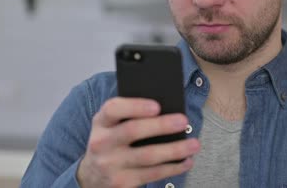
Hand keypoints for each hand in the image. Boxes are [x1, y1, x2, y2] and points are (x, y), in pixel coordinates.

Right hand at [76, 97, 199, 187]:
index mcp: (101, 122)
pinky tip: (186, 161)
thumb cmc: (111, 141)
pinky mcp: (122, 183)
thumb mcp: (111, 125)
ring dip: (174, 150)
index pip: (113, 109)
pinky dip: (173, 168)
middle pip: (132, 131)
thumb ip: (130, 115)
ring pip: (147, 156)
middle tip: (183, 121)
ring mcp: (110, 165)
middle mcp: (101, 143)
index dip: (135, 106)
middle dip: (161, 125)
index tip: (157, 106)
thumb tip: (167, 109)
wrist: (93, 175)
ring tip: (194, 144)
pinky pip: (152, 174)